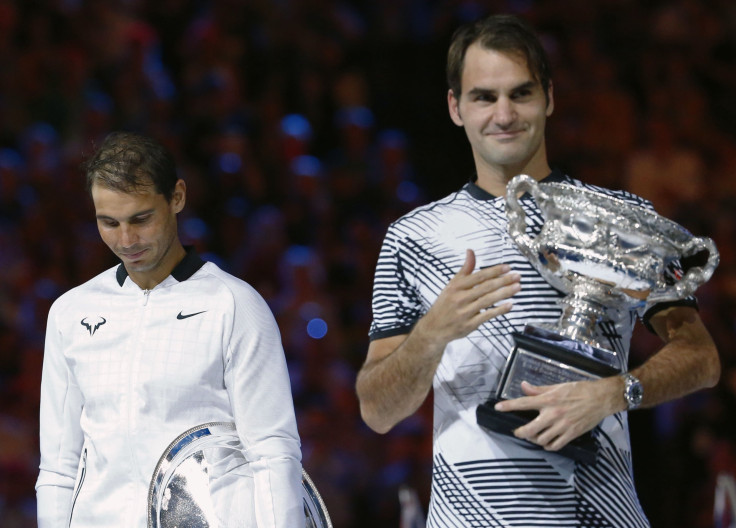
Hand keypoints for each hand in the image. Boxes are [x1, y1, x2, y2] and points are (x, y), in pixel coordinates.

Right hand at [418, 249, 520, 345]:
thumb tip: (471, 251)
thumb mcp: (452, 285)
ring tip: (517, 287)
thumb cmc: (445, 304)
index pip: (478, 276)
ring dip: (504, 293)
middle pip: (485, 287)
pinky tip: (509, 305)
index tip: (507, 267)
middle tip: (517, 276)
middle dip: (503, 281)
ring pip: (488, 300)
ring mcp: (465, 312)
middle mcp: (460, 298)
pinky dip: (499, 310)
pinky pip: (487, 316)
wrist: (434, 328)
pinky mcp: (470, 324)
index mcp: (456, 286)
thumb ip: (465, 269)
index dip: (494, 271)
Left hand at [494, 377, 623, 450]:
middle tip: (518, 431)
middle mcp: (553, 414)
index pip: (523, 403)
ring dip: (535, 439)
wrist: (600, 398)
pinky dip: (548, 446)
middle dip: (520, 432)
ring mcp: (562, 426)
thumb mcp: (557, 386)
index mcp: (548, 400)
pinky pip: (555, 445)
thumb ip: (539, 389)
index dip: (509, 406)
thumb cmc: (578, 390)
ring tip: (534, 435)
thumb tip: (523, 386)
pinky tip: (546, 442)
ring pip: (541, 440)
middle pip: (530, 429)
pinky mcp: (571, 434)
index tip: (498, 408)